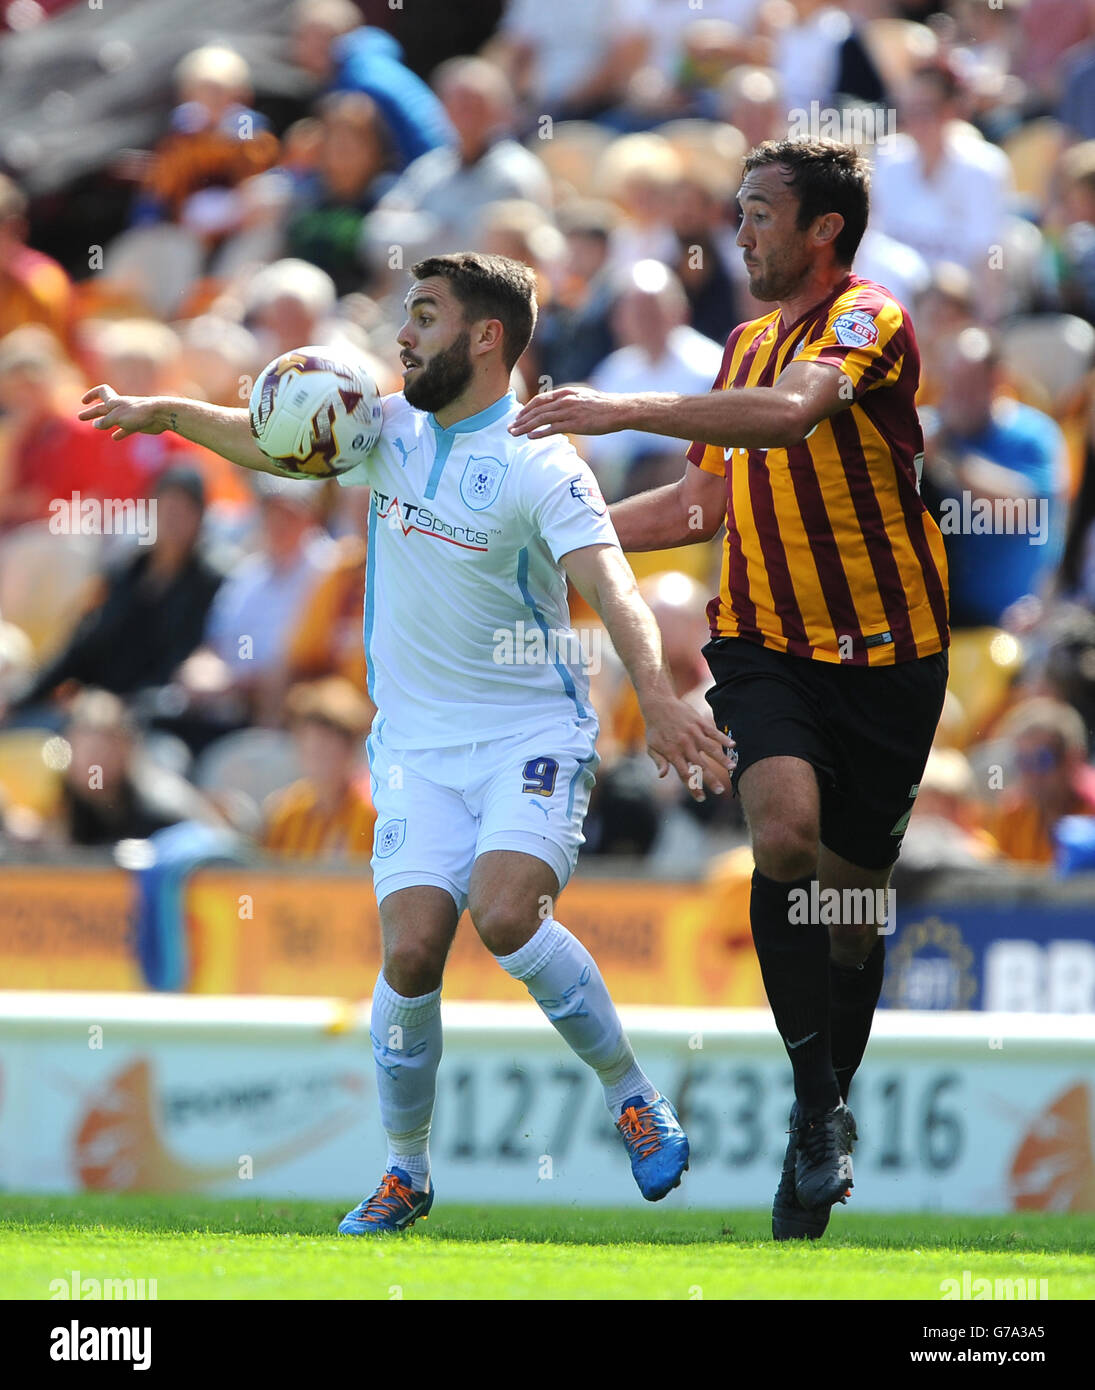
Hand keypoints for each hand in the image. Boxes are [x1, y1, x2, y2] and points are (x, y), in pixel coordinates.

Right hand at [79, 385, 168, 439]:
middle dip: (91, 412)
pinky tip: (115, 437)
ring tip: (96, 427)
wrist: (161, 415)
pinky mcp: (138, 424)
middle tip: (80, 417)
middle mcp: (121, 407)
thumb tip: (95, 425)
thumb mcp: (117, 417)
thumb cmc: (139, 413)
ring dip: (103, 422)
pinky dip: (119, 432)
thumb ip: (105, 421)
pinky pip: (126, 429)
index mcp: (115, 401)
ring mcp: (129, 416)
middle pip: (102, 408)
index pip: (100, 392)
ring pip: (113, 419)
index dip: (91, 395)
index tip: (83, 401)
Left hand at [509, 386, 630, 438]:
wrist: (618, 410)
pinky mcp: (575, 424)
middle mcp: (565, 400)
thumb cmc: (603, 407)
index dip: (526, 409)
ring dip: (525, 426)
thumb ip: (568, 401)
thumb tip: (558, 408)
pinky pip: (553, 428)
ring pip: (541, 419)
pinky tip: (530, 437)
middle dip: (521, 419)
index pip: (540, 400)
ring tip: (514, 434)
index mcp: (566, 393)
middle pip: (537, 410)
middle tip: (509, 428)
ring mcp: (570, 412)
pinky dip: (540, 432)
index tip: (518, 417)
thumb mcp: (583, 398)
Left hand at [641, 693, 735, 801]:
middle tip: (720, 791)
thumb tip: (662, 776)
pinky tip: (733, 745)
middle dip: (710, 779)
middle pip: (700, 765)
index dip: (693, 787)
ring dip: (722, 759)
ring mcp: (693, 733)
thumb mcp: (651, 747)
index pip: (685, 774)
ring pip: (710, 748)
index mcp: (673, 753)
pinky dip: (723, 738)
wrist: (658, 704)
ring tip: (733, 768)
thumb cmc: (654, 728)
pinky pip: (713, 731)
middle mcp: (684, 745)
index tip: (701, 798)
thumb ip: (659, 761)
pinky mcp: (699, 723)